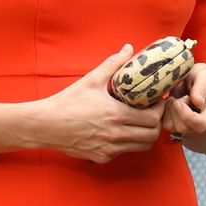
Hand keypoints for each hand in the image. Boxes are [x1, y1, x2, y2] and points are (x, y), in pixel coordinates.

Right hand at [38, 44, 164, 162]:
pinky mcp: (102, 157)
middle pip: (152, 135)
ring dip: (144, 135)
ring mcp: (110, 148)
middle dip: (155, 124)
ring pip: (141, 147)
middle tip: (151, 113)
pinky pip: (124, 152)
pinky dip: (127, 143)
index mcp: (116, 114)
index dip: (159, 110)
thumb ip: (113, 63)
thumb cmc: (68, 102)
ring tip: (139, 123)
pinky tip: (119, 132)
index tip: (157, 102)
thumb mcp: (91, 80)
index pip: (153, 118)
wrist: (46, 124)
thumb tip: (128, 48)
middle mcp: (116, 134)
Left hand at [161, 63, 205, 138]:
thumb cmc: (203, 77)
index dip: (187, 115)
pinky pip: (166, 124)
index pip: (202, 124)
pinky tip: (171, 102)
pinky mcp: (177, 123)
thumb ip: (202, 85)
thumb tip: (197, 101)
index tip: (179, 100)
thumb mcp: (204, 73)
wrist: (198, 80)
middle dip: (175, 110)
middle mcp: (202, 121)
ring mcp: (190, 125)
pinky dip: (164, 112)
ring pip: (173, 127)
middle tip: (179, 97)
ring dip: (169, 111)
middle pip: (184, 128)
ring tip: (176, 99)